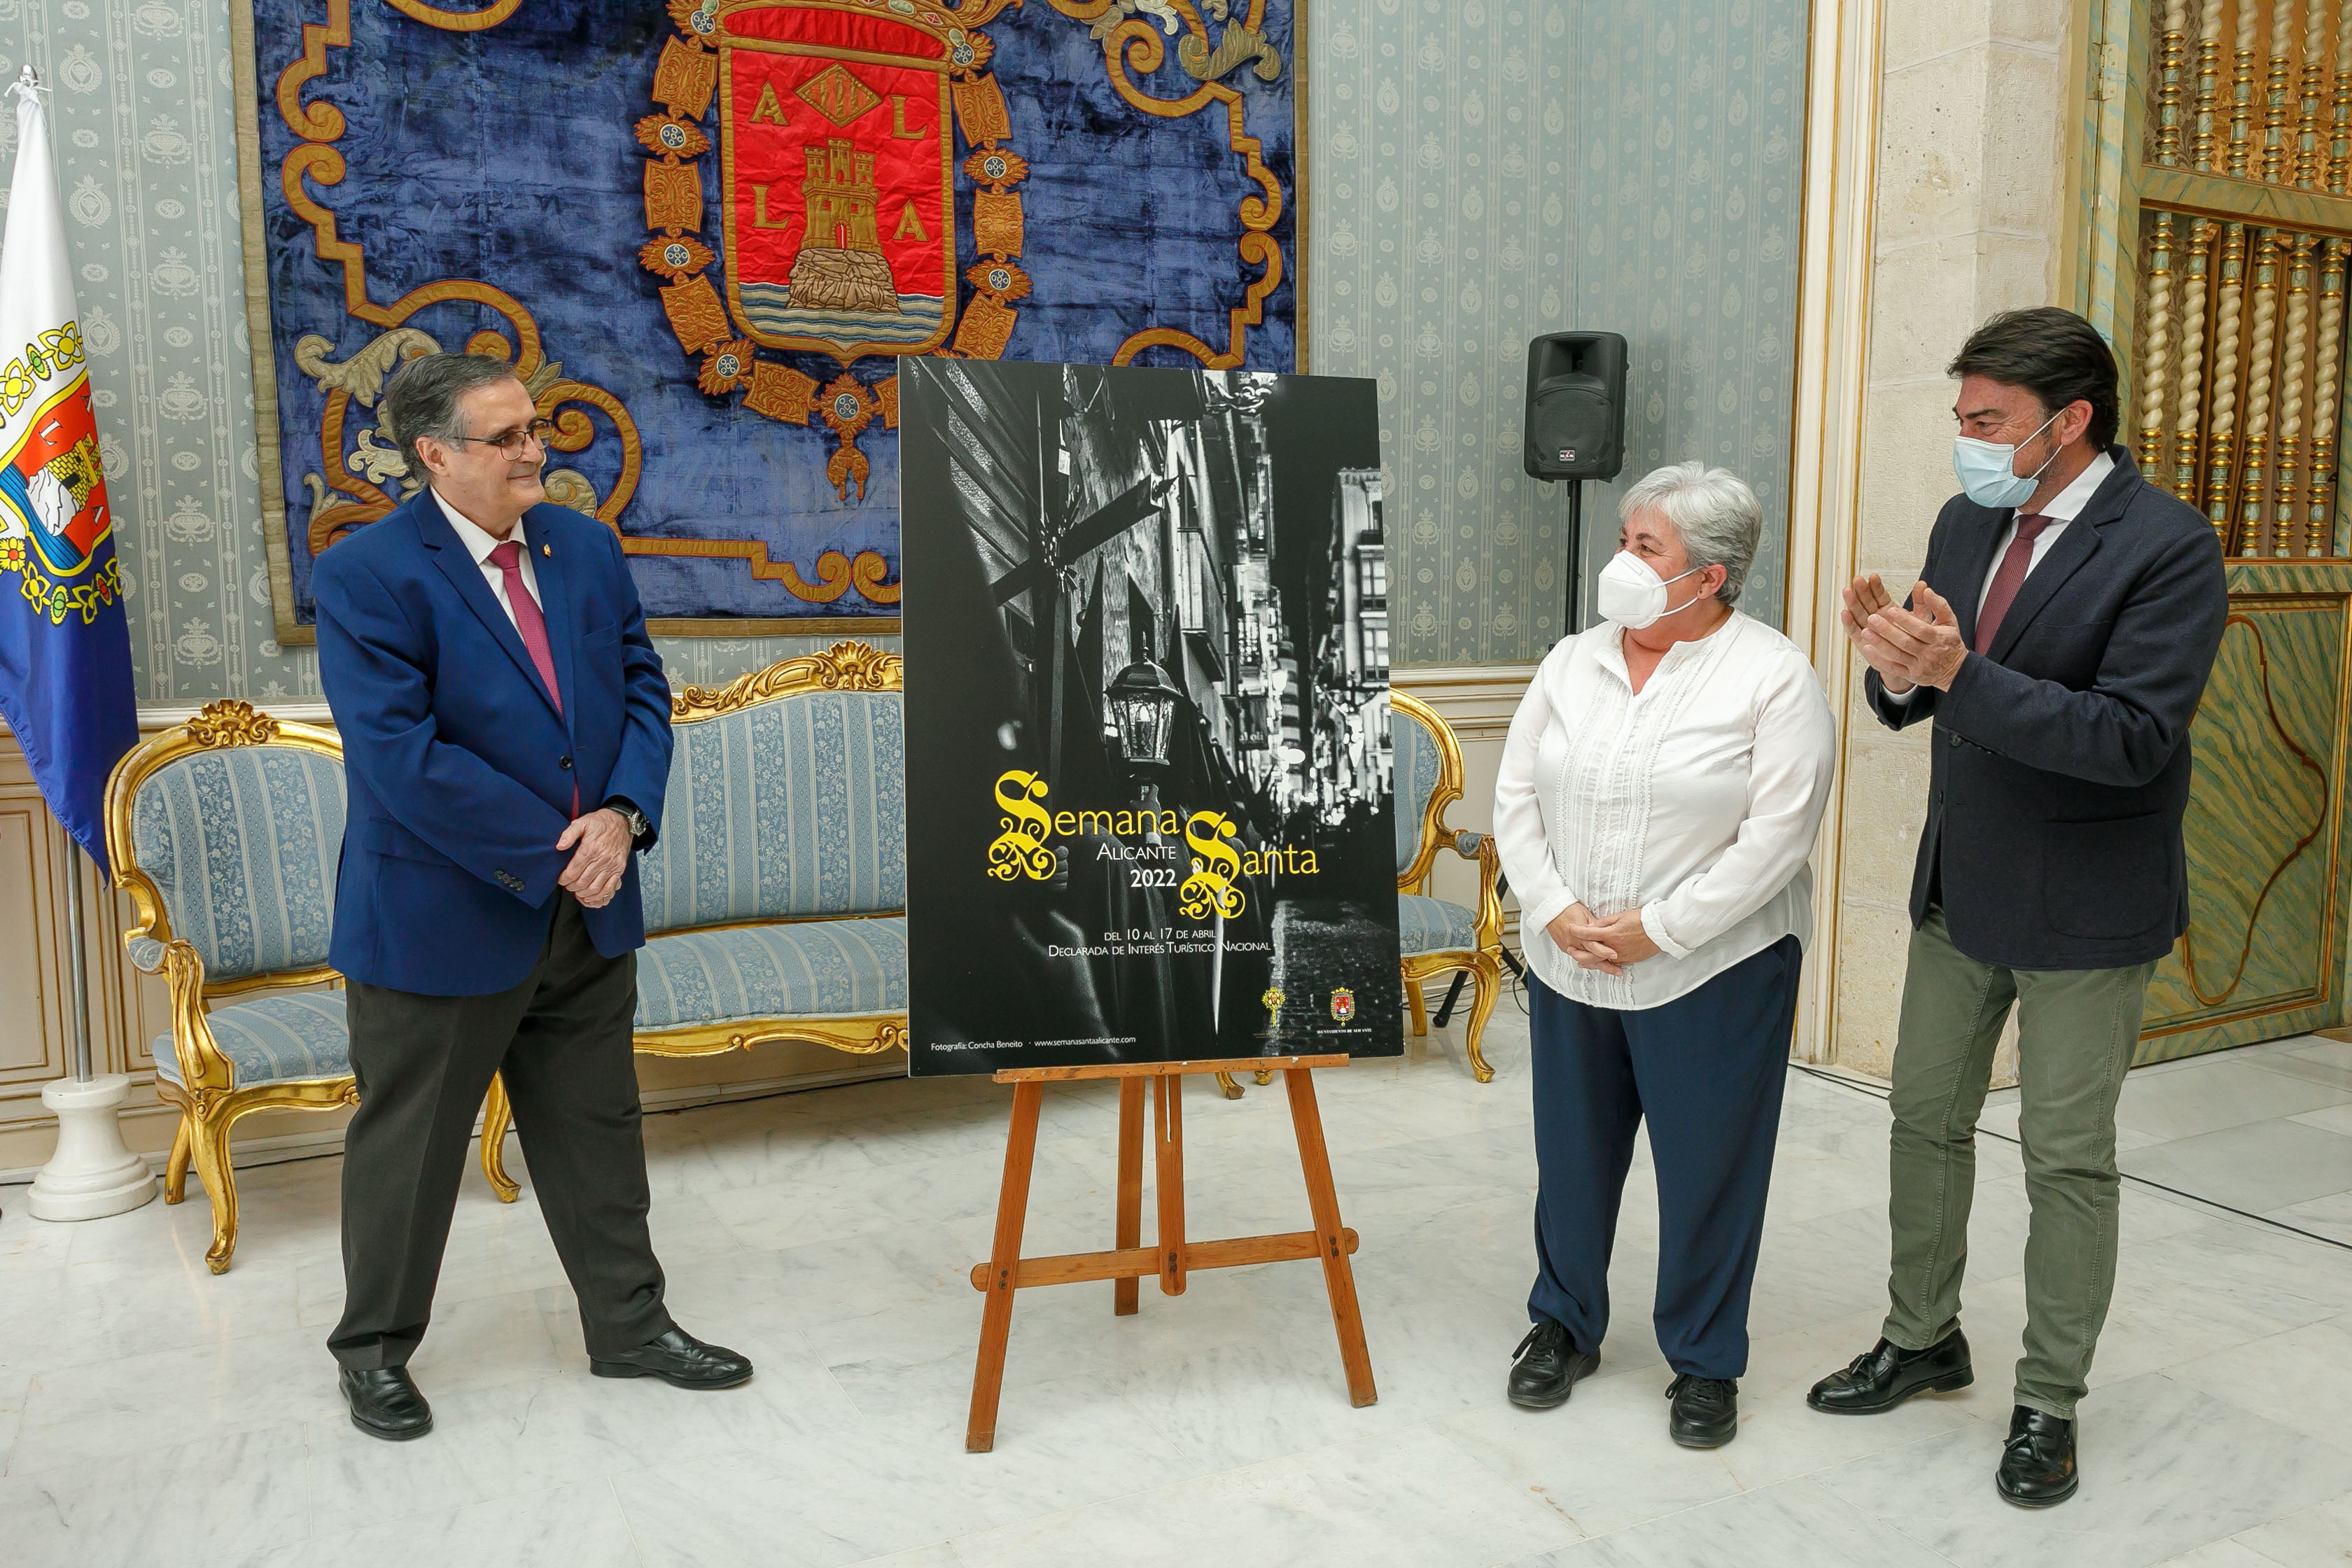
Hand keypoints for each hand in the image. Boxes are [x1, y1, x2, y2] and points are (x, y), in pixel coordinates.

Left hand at [556, 808, 632, 909]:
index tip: (561, 879)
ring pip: (594, 888)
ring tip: (577, 890)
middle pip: (582, 882)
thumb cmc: (600, 822)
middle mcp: (602, 859)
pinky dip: (598, 895)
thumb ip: (569, 834)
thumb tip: (559, 847)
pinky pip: (609, 888)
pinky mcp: (619, 869)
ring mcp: (612, 866)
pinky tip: (590, 895)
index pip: (572, 872)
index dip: (564, 879)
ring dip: (583, 892)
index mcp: (590, 849)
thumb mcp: (582, 822)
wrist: (622, 821)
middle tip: (567, 885)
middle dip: (571, 887)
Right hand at [1545, 903, 1620, 973]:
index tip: (1615, 955)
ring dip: (1598, 966)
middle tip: (1617, 970)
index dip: (1605, 951)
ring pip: (1585, 960)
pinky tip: (1597, 965)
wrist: (1551, 911)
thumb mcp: (1586, 914)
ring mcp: (1568, 946)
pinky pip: (1578, 957)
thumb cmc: (1568, 909)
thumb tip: (1607, 932)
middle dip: (1605, 965)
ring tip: (1610, 970)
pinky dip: (1588, 961)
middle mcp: (1574, 941)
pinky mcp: (1565, 948)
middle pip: (1591, 957)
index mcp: (1580, 932)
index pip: (1594, 945)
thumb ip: (1596, 925)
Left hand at [1562, 907, 1662, 972]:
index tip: (1569, 928)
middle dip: (1578, 951)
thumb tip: (1593, 926)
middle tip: (1569, 949)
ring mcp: (1621, 955)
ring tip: (1580, 961)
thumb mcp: (1621, 916)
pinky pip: (1612, 964)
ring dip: (1588, 961)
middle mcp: (1614, 947)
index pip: (1588, 933)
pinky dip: (1603, 964)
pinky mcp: (1628, 960)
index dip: (1577, 930)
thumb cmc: (1642, 920)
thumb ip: (1605, 922)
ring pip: (1600, 961)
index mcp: (1611, 934)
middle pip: (1591, 952)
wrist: (1660, 930)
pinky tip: (1597, 964)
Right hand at [1838, 573, 1914, 692]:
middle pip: (1866, 602)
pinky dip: (1849, 622)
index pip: (1880, 596)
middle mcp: (1876, 618)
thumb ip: (1922, 602)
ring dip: (1852, 602)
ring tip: (1847, 592)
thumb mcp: (1922, 620)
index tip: (1873, 577)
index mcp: (1888, 610)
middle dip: (1861, 591)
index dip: (1876, 586)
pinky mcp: (1862, 642)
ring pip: (1858, 613)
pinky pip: (1854, 631)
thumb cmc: (1916, 641)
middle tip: (1857, 580)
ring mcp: (1868, 629)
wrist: (1911, 662)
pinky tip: (1845, 613)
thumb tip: (1923, 584)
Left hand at [1864, 583, 1967, 691]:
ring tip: (1865, 631)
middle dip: (1887, 630)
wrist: (1955, 671)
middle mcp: (1928, 653)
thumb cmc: (1949, 642)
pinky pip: (1893, 668)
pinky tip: (1867, 648)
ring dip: (1880, 643)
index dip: (1905, 620)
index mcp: (1938, 638)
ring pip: (1897, 655)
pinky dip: (1879, 659)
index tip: (1890, 610)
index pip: (1920, 629)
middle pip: (1906, 642)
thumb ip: (1939, 605)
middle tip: (1872, 618)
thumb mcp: (1950, 621)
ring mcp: (1918, 666)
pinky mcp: (1910, 675)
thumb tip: (1926, 590)